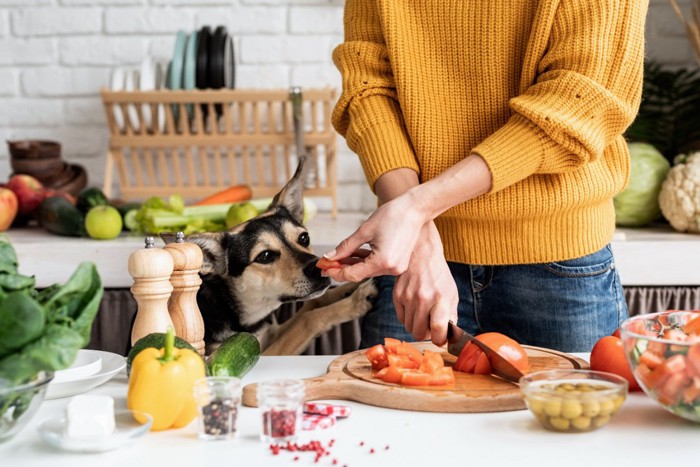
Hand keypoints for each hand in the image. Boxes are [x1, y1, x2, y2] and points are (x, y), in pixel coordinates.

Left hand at [322, 193, 426, 282]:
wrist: (415, 209)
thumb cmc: (393, 215)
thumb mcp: (364, 231)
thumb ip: (345, 247)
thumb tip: (330, 256)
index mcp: (383, 262)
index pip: (353, 274)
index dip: (336, 272)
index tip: (323, 267)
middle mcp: (391, 268)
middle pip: (360, 274)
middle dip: (342, 268)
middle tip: (326, 263)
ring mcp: (396, 267)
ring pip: (368, 270)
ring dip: (352, 264)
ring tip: (337, 258)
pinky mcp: (398, 262)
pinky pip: (377, 265)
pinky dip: (364, 261)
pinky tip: (352, 256)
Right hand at [393, 222, 457, 344]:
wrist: (421, 253)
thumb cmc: (438, 274)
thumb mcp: (451, 293)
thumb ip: (451, 315)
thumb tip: (448, 336)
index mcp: (441, 299)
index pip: (438, 329)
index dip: (439, 340)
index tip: (441, 338)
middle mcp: (423, 299)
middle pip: (419, 333)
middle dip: (426, 334)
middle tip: (430, 326)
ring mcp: (408, 297)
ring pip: (409, 328)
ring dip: (417, 325)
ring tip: (423, 314)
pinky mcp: (397, 295)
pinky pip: (401, 318)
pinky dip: (408, 317)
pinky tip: (414, 307)